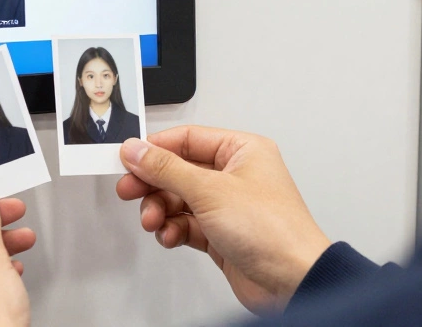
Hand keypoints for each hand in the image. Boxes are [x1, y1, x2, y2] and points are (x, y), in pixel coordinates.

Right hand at [117, 127, 331, 314]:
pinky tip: (170, 235)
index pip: (188, 139)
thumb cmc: (274, 231)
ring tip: (154, 220)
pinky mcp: (222, 234)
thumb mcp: (210, 190)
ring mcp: (228, 206)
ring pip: (179, 199)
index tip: (129, 158)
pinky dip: (174, 229)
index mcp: (242, 151)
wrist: (292, 282)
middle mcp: (236, 176)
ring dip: (161, 209)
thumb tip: (137, 151)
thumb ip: (167, 169)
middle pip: (179, 170)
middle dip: (153, 183)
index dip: (156, 148)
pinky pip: (186, 224)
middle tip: (130, 190)